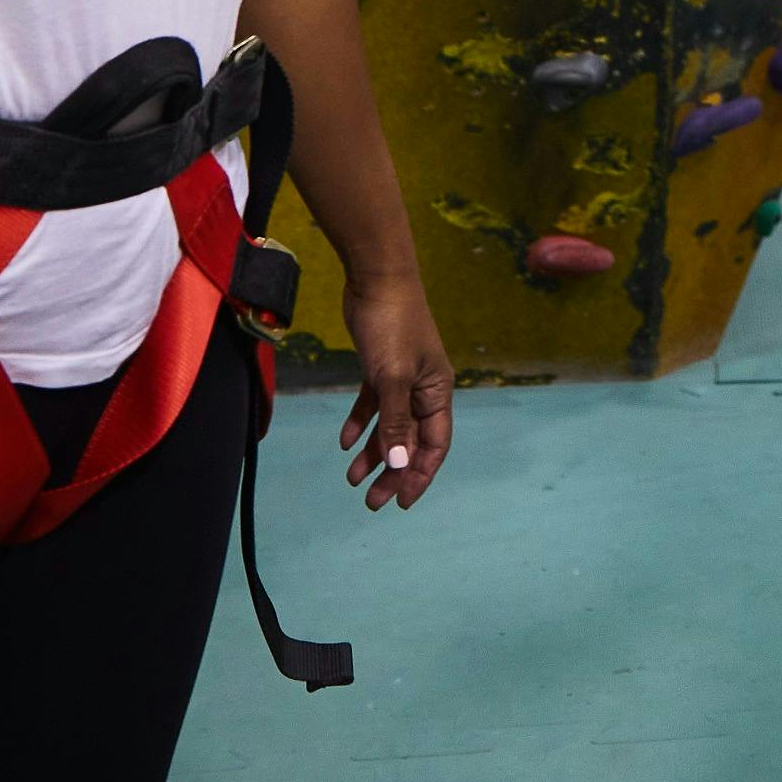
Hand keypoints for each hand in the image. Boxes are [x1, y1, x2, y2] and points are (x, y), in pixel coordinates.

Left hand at [338, 269, 454, 510]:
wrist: (376, 278)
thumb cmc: (392, 326)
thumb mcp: (393, 378)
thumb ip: (396, 422)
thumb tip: (400, 466)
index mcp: (437, 392)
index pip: (434, 445)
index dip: (419, 476)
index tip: (400, 503)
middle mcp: (424, 389)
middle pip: (411, 440)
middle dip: (393, 472)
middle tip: (370, 501)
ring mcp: (402, 378)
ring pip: (390, 425)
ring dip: (373, 452)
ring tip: (351, 478)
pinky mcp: (381, 367)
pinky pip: (374, 404)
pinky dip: (361, 422)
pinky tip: (344, 441)